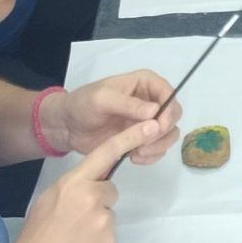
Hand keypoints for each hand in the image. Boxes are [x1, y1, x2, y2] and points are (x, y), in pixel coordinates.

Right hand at [5, 116, 166, 242]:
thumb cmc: (36, 234)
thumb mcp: (50, 198)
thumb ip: (75, 184)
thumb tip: (92, 182)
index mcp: (75, 183)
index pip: (106, 154)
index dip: (130, 138)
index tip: (151, 125)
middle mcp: (93, 198)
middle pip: (110, 190)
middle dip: (98, 200)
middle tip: (74, 219)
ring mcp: (104, 222)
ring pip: (109, 214)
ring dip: (97, 223)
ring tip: (74, 238)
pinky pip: (109, 235)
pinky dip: (98, 242)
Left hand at [40, 69, 182, 162]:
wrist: (67, 126)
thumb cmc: (83, 105)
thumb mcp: (102, 99)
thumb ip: (128, 104)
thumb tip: (154, 112)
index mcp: (145, 83)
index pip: (169, 94)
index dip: (169, 111)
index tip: (159, 128)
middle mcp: (151, 101)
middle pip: (173, 116)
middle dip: (163, 132)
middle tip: (144, 144)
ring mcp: (147, 122)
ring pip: (169, 134)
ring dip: (158, 147)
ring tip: (137, 154)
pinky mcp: (141, 140)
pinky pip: (157, 149)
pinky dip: (151, 156)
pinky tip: (134, 158)